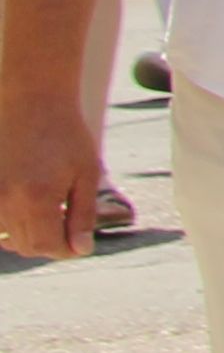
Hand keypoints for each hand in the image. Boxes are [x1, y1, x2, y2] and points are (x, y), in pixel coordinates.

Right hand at [0, 88, 107, 259]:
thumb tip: (81, 251)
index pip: (46, 246)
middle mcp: (6, 202)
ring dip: (30, 234)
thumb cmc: (66, 134)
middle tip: (68, 225)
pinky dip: (11, 224)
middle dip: (50, 243)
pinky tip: (30, 205)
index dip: (65, 250)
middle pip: (26, 246)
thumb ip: (83, 215)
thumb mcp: (86, 173)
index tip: (79, 243)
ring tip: (50, 210)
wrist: (32, 101)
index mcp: (37, 199)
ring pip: (8, 238)